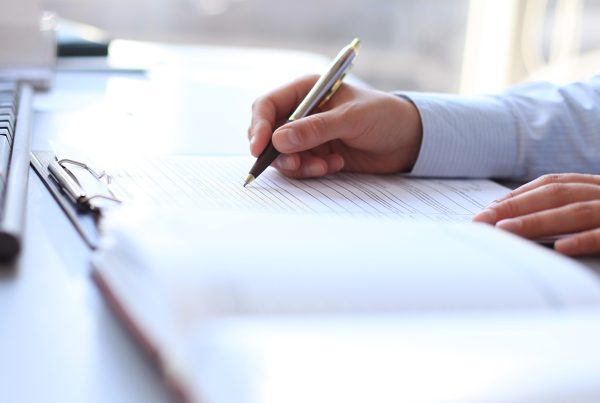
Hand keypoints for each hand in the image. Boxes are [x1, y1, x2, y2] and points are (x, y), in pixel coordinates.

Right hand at [248, 75, 422, 177]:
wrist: (408, 141)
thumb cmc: (384, 117)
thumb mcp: (351, 119)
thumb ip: (316, 129)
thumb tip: (279, 140)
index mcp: (306, 90)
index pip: (268, 105)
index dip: (259, 126)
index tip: (259, 148)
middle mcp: (302, 112)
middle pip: (269, 133)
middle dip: (278, 152)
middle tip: (296, 165)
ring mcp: (308, 135)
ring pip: (282, 155)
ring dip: (298, 165)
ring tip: (324, 166)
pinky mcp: (316, 154)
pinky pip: (300, 167)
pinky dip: (312, 170)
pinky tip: (335, 165)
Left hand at [473, 173, 599, 255]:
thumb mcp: (595, 209)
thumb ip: (563, 210)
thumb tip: (513, 223)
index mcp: (592, 186)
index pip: (548, 186)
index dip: (515, 198)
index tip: (486, 212)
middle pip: (555, 195)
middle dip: (515, 207)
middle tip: (482, 221)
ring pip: (575, 212)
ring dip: (537, 220)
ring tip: (505, 229)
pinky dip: (582, 240)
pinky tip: (560, 248)